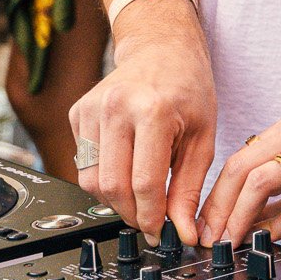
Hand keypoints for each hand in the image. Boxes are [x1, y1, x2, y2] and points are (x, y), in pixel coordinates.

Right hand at [69, 0, 215, 242]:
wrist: (162, 47)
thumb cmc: (187, 86)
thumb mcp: (204, 136)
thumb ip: (191, 188)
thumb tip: (183, 232)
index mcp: (154, 110)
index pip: (146, 183)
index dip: (153, 217)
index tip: (161, 232)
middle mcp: (116, 107)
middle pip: (113, 186)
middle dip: (132, 214)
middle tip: (150, 220)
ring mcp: (91, 108)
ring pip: (92, 181)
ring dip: (115, 200)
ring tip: (140, 194)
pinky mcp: (76, 112)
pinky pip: (84, 164)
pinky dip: (104, 177)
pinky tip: (126, 165)